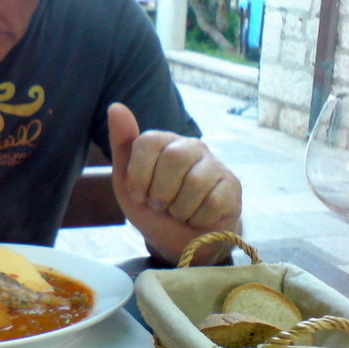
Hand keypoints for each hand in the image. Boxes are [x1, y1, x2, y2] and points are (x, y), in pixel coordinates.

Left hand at [107, 103, 241, 264]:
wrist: (177, 241)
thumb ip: (122, 145)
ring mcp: (215, 164)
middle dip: (160, 191)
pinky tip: (196, 218)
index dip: (139, 174)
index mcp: (163, 141)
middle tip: (159, 205)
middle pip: (174, 158)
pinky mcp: (232, 186)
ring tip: (177, 212)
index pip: (148, 141)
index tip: (138, 193)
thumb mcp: (126, 181)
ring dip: (179, 209)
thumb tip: (116, 107)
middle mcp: (191, 146)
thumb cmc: (150, 207)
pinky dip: (197, 218)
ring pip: (196, 182)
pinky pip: (214, 202)